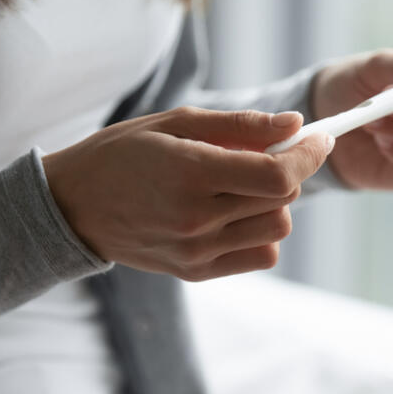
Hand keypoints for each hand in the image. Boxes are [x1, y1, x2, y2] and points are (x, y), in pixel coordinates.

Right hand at [42, 107, 333, 280]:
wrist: (73, 205)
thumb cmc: (123, 153)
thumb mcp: (176, 122)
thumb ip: (240, 126)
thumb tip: (295, 123)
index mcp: (191, 173)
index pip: (277, 174)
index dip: (308, 154)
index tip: (319, 136)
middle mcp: (196, 219)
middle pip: (283, 200)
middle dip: (290, 169)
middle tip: (271, 150)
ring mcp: (196, 251)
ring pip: (277, 229)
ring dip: (275, 201)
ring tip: (244, 182)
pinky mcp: (195, 271)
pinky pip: (260, 255)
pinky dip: (261, 231)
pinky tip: (236, 211)